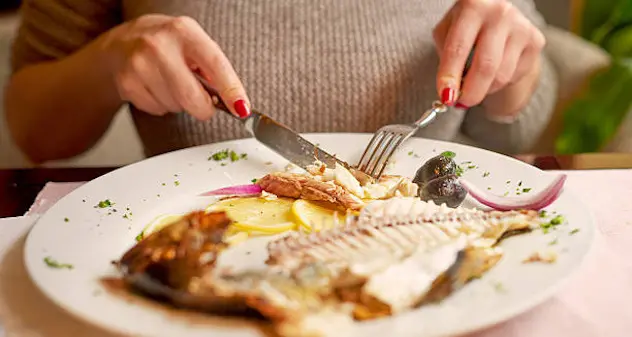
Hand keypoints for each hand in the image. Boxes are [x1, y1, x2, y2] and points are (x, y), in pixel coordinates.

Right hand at [97, 14, 249, 119]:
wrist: (120, 44)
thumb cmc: (165, 44)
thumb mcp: (192, 42)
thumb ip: (213, 67)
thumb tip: (233, 98)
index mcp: (184, 31)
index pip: (215, 63)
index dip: (231, 89)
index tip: (242, 108)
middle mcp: (159, 45)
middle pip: (191, 96)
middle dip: (204, 108)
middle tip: (205, 105)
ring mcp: (140, 65)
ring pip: (176, 106)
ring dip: (181, 104)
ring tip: (171, 83)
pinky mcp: (127, 84)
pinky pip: (158, 110)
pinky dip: (163, 105)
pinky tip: (156, 87)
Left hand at [433, 0, 545, 109]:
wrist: (496, 15)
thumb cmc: (465, 26)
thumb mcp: (446, 32)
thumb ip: (445, 59)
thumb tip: (450, 93)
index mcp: (473, 6)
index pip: (458, 48)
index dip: (450, 76)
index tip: (446, 97)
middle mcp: (500, 14)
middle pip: (486, 66)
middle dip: (471, 92)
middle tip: (461, 103)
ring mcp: (522, 27)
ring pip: (501, 76)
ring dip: (484, 88)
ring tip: (475, 81)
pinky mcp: (536, 41)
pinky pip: (514, 76)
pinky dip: (499, 82)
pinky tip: (495, 69)